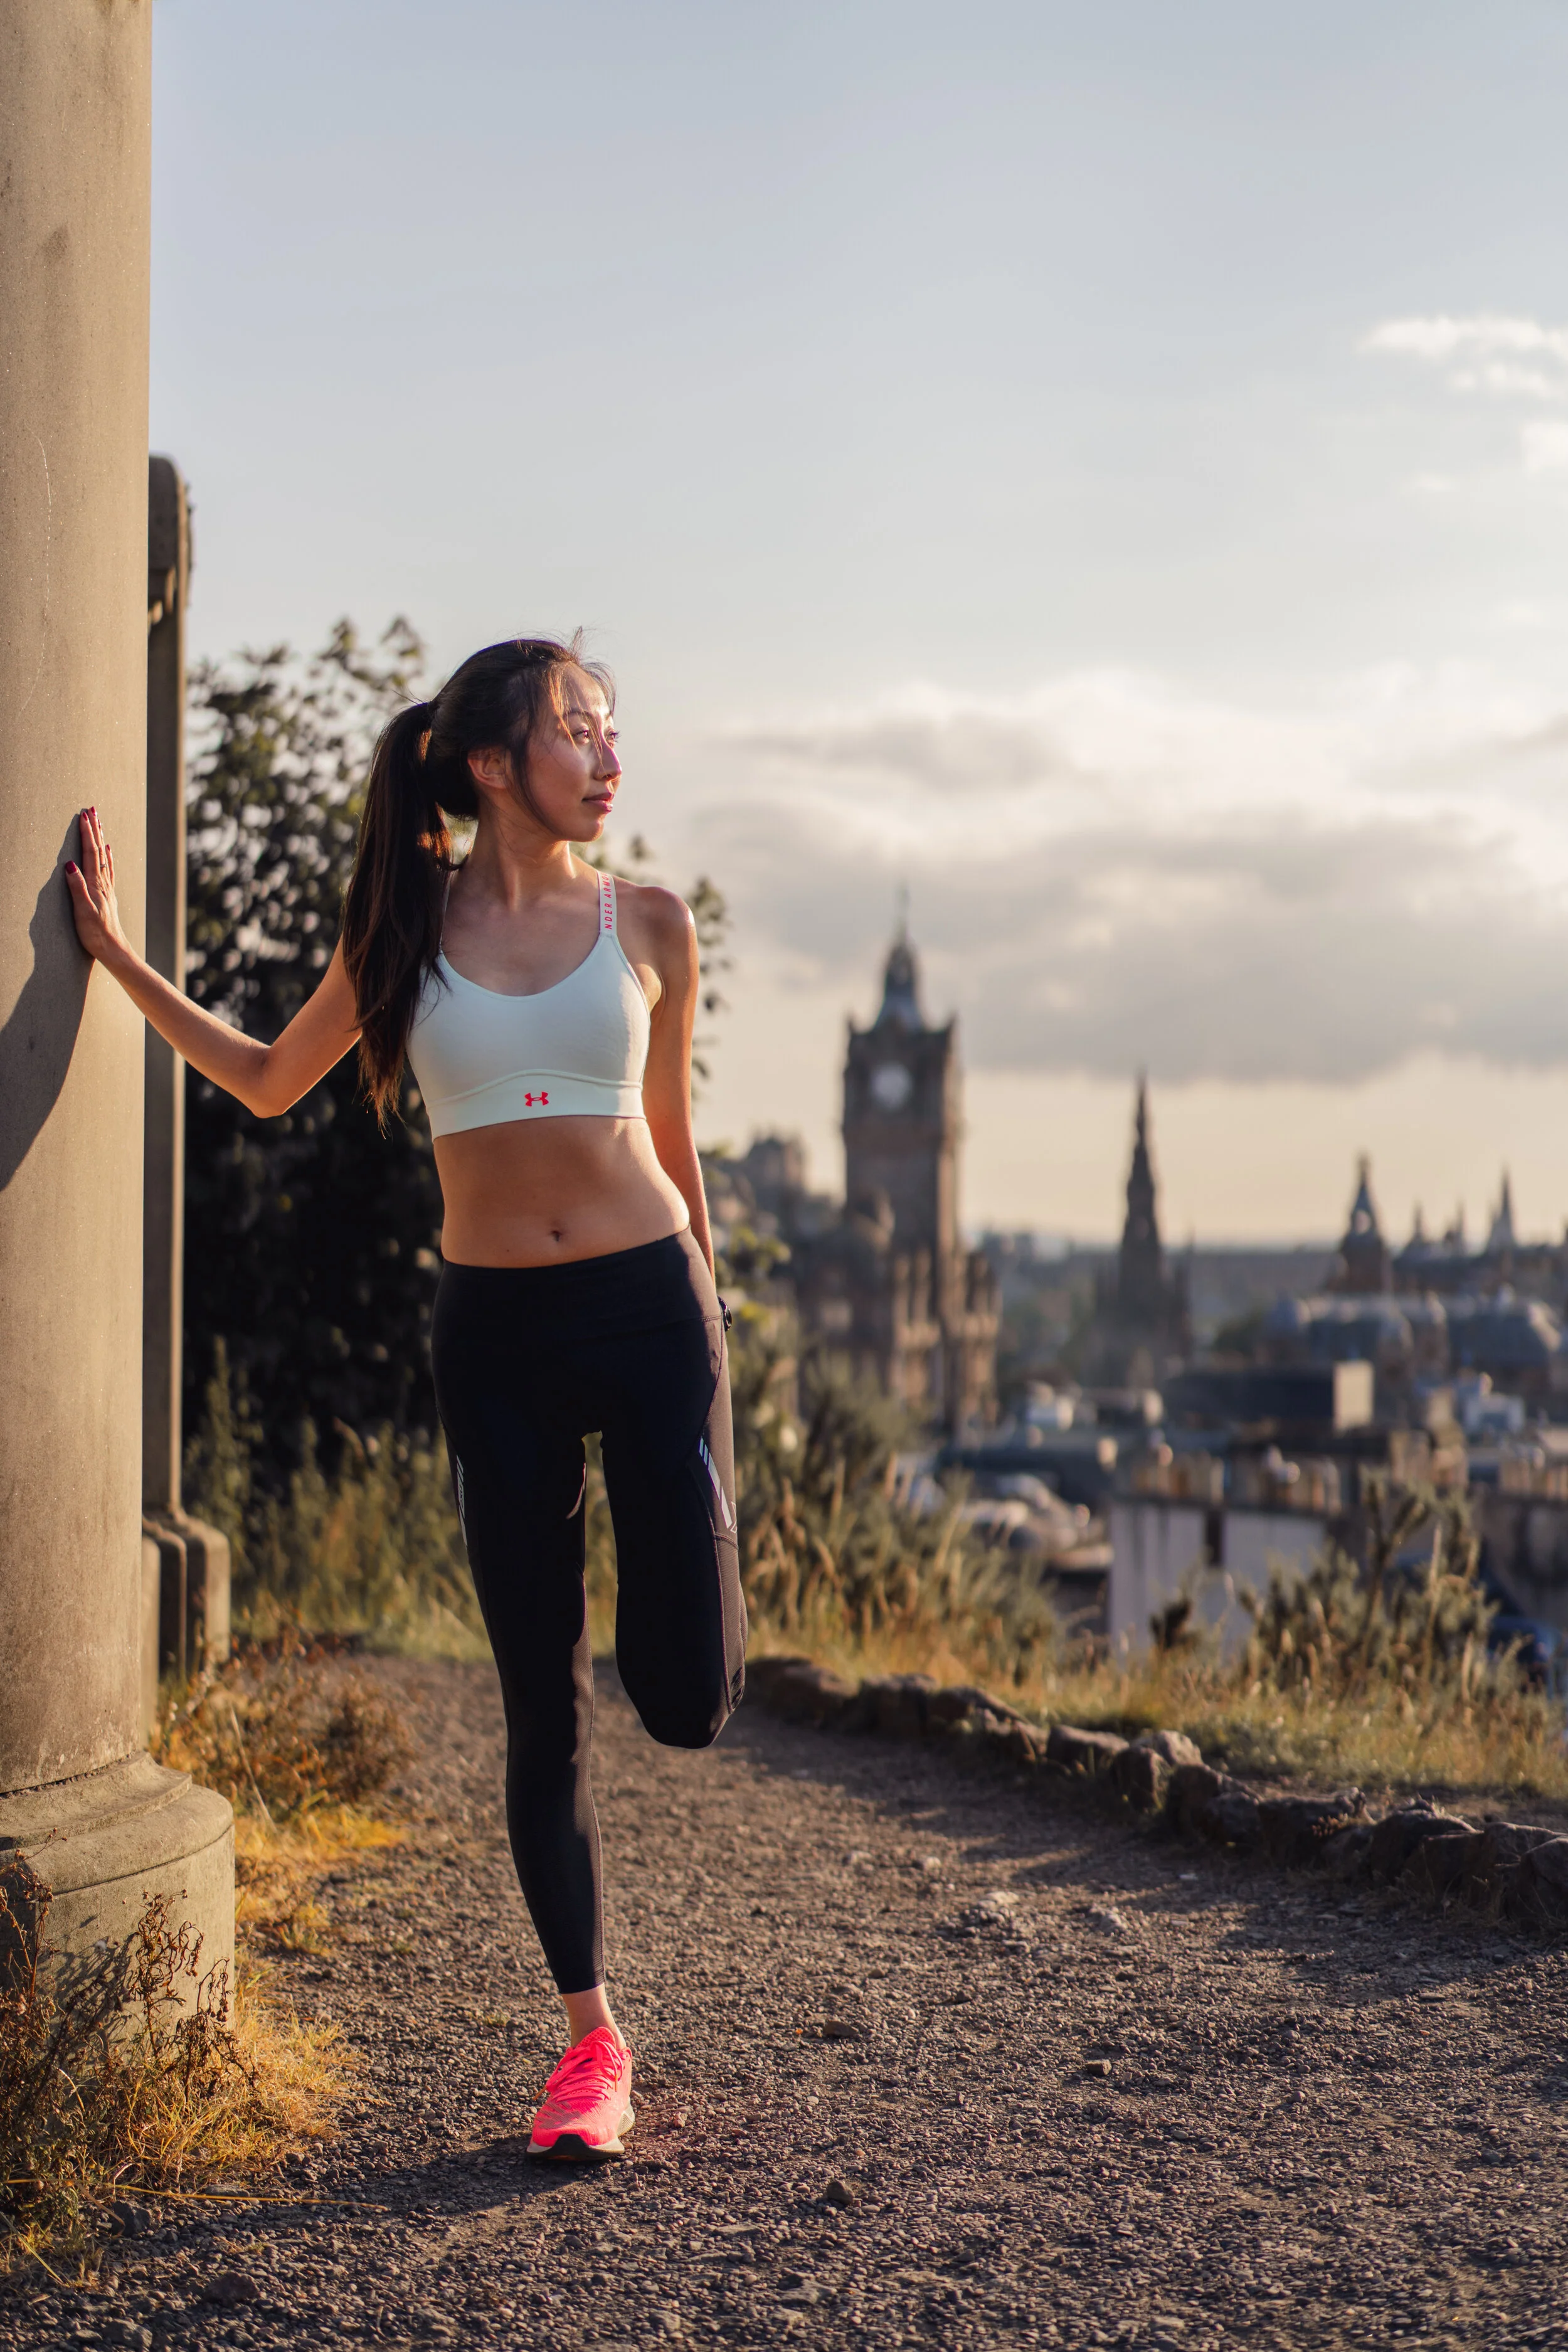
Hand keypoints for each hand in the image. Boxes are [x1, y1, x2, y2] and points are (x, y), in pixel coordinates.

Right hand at [65, 806, 131, 966]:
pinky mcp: (108, 895)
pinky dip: (108, 856)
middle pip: (98, 850)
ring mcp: (107, 888)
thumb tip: (69, 864)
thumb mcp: (82, 912)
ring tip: (99, 822)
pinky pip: (108, 869)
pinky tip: (109, 850)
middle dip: (94, 829)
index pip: (90, 852)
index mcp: (95, 884)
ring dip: (101, 838)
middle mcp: (103, 883)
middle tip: (91, 809)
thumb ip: (76, 887)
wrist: (113, 949)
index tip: (83, 815)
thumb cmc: (95, 934)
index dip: (87, 833)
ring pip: (104, 856)